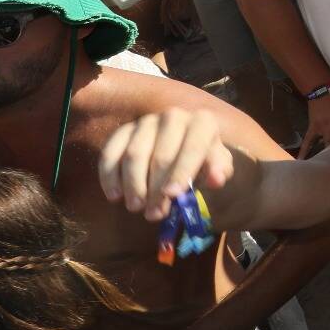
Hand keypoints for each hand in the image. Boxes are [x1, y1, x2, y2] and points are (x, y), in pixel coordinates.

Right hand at [98, 107, 237, 220]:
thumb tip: (216, 180)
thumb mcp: (216, 163)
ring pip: (134, 155)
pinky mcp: (123, 130)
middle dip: (156, 188)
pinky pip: (110, 153)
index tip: (171, 196)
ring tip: (136, 207)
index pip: (192, 148)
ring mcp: (146, 122)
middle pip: (161, 155)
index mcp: (202, 122)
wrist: (180, 142)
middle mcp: (173, 116)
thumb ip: (219, 170)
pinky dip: (110, 176)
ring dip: (133, 185)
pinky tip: (114, 196)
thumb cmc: (200, 157)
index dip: (181, 173)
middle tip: (152, 213)